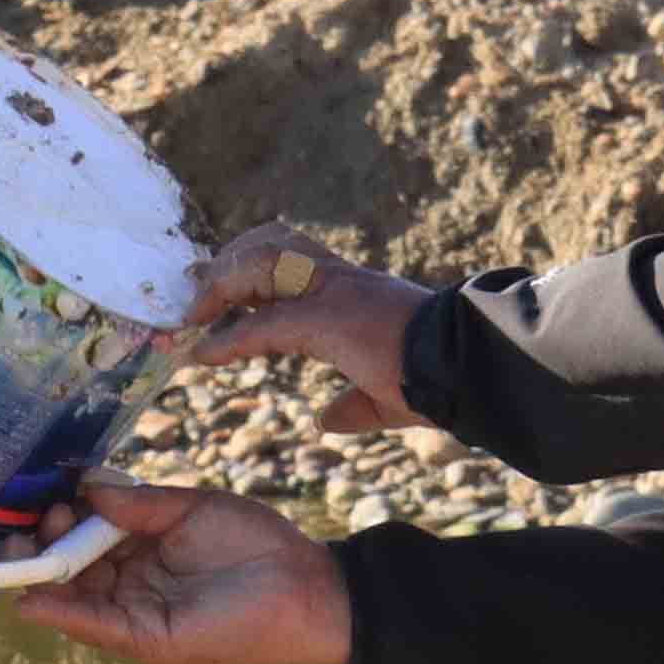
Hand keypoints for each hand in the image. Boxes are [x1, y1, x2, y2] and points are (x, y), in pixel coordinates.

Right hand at [13, 478, 352, 663]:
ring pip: (73, 597)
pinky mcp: (147, 639)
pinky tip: (32, 599)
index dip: (61, 516)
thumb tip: (86, 486)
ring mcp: (135, 613)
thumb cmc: (255, 543)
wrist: (304, 584)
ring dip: (44, 574)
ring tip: (25, 547)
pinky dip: (62, 614)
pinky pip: (97, 626)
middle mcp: (130, 585)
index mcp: (138, 551)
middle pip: (69, 567)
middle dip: (44, 543)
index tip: (51, 493)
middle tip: (39, 519)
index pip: (83, 535)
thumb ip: (139, 503)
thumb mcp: (190, 509)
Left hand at [181, 222, 434, 439]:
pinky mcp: (331, 320)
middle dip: (225, 264)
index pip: (290, 261)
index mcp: (354, 291)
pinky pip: (266, 322)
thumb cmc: (439, 380)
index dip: (248, 274)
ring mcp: (336, 292)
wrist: (472, 368)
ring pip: (261, 263)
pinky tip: (204, 357)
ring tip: (191, 320)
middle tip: (192, 296)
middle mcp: (341, 280)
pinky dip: (228, 338)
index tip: (216, 300)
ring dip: (219, 288)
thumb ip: (353, 406)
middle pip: (270, 243)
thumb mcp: (387, 396)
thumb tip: (325, 420)